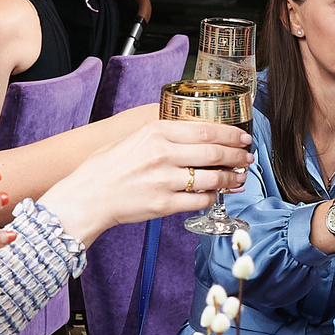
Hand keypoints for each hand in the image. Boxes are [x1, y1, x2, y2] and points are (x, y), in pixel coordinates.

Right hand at [39, 116, 252, 242]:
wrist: (86, 196)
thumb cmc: (104, 168)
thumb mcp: (133, 138)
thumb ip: (162, 134)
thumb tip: (194, 134)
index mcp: (155, 132)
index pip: (205, 129)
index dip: (230, 134)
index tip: (243, 136)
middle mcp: (162, 154)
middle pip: (214, 152)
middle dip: (237, 155)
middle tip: (247, 157)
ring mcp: (164, 180)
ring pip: (212, 178)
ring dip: (231, 178)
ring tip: (239, 178)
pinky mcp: (163, 204)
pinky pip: (199, 200)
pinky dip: (212, 197)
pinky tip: (217, 194)